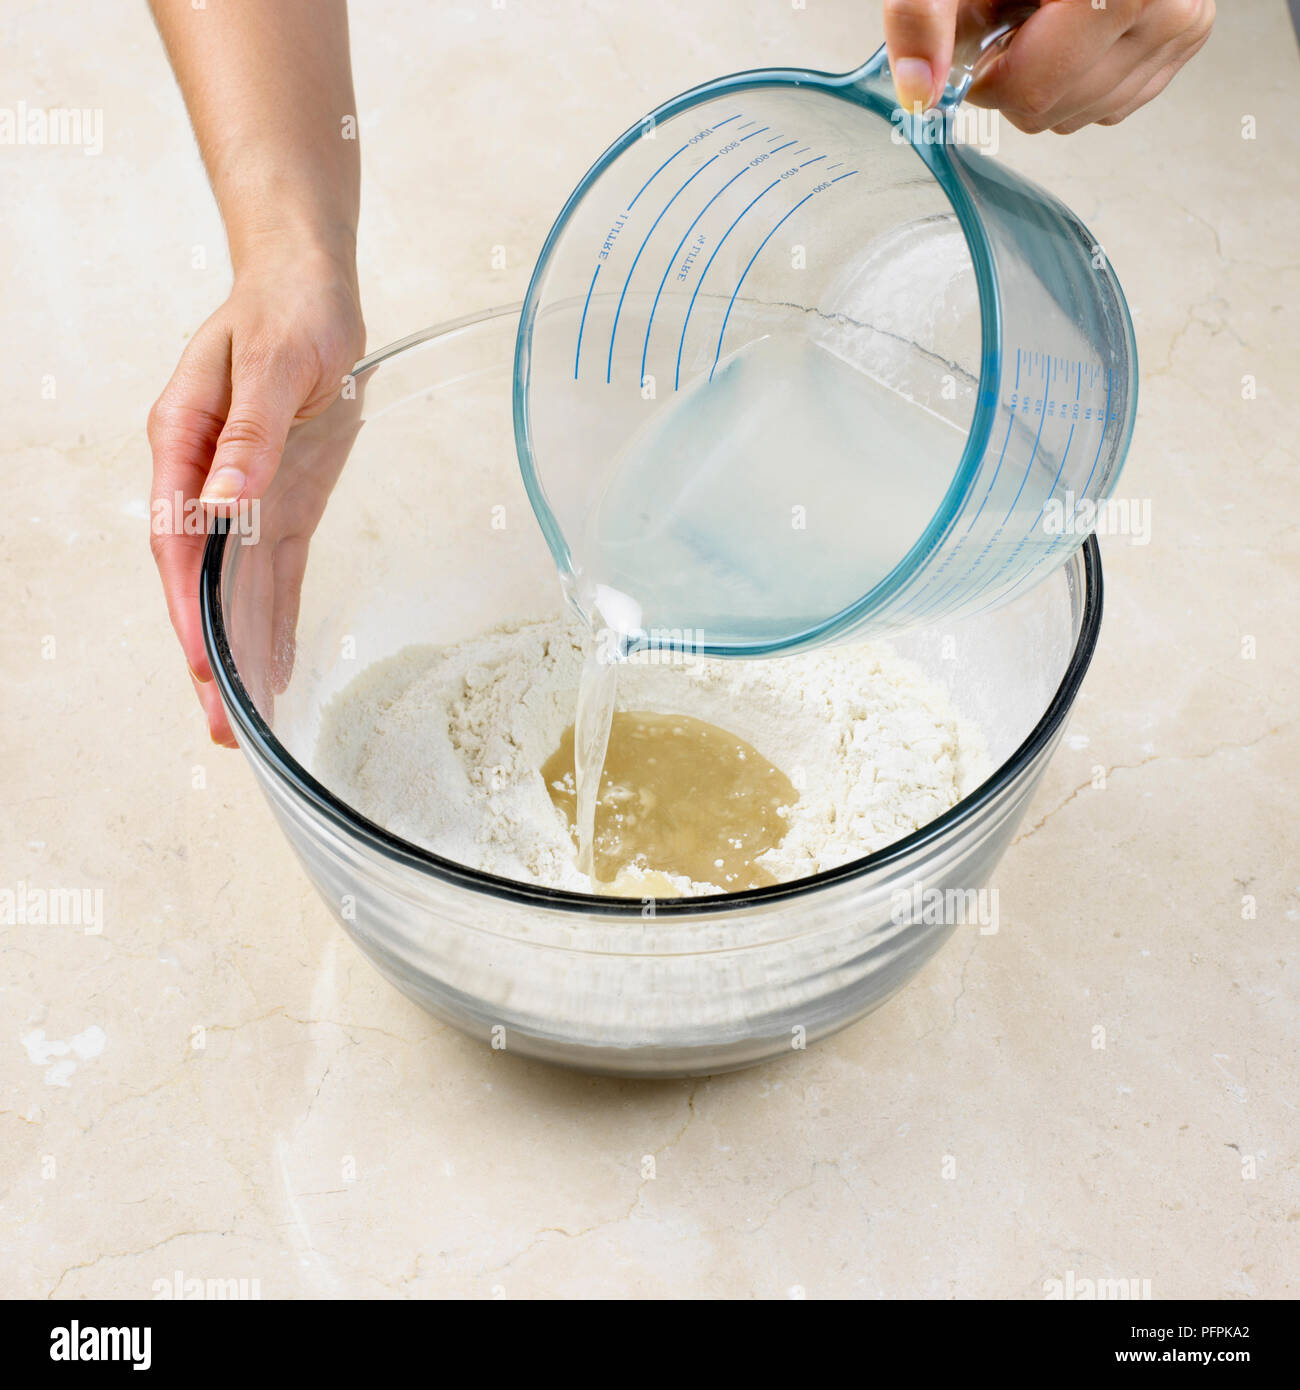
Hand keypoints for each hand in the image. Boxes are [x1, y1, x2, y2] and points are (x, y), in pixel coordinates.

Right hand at [147, 240, 364, 744]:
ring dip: (240, 652)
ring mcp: (244, 493)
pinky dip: (276, 620)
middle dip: (210, 653)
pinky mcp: (282, 500)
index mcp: (185, 443)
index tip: (203, 663)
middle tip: (223, 727)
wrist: (309, 286)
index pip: (179, 543)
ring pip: (236, 588)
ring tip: (245, 721)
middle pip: (202, 582)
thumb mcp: (270, 363)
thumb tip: (224, 501)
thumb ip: (248, 434)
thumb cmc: (284, 311)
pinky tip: (277, 664)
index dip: (189, 608)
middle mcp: (208, 479)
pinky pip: (275, 572)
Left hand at [883, 0, 1214, 132]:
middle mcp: (1166, 5)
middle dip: (1013, 73)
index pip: (1031, 90)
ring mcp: (1184, 23)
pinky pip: (1109, 103)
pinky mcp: (1186, 39)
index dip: (987, 73)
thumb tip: (918, 90)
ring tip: (1047, 10)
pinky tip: (1074, 25)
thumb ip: (924, 15)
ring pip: (1079, 114)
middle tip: (1016, 10)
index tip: (984, 26)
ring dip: (1044, 77)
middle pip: (1052, 109)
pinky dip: (1077, 77)